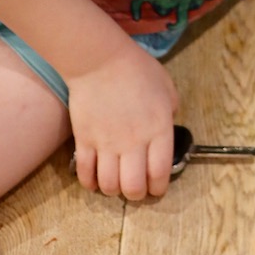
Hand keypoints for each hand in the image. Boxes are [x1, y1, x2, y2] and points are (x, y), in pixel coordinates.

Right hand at [67, 42, 178, 201]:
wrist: (99, 60)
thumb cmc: (137, 69)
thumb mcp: (167, 87)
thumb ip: (170, 110)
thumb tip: (167, 124)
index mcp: (158, 130)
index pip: (160, 173)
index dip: (158, 188)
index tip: (156, 189)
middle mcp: (134, 142)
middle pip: (134, 187)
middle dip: (136, 194)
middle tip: (135, 189)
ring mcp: (106, 144)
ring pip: (109, 185)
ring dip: (113, 190)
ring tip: (115, 183)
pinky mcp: (84, 141)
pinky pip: (85, 173)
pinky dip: (90, 182)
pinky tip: (94, 180)